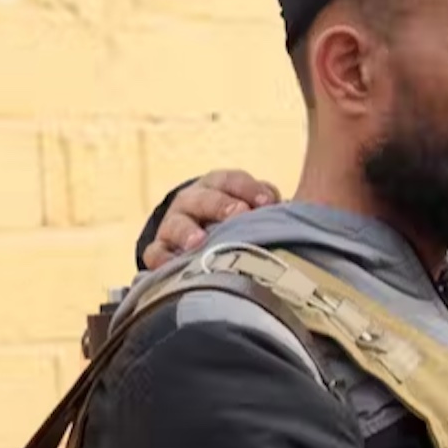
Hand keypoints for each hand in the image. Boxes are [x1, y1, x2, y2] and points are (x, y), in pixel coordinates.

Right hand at [139, 169, 279, 269]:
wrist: (196, 235)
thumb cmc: (235, 222)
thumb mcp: (250, 208)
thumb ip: (268, 207)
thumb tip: (293, 211)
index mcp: (216, 186)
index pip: (230, 180)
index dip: (249, 188)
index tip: (269, 201)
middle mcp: (192, 202)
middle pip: (203, 199)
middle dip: (221, 205)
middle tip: (239, 214)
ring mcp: (173, 226)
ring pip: (176, 225)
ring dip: (187, 232)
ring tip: (200, 242)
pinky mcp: (159, 250)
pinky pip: (155, 254)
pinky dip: (162, 260)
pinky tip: (173, 267)